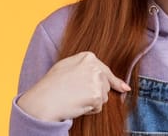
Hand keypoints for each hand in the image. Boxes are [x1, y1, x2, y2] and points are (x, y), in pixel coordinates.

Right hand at [16, 51, 130, 121]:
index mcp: (87, 57)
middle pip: (105, 85)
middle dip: (95, 93)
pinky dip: (89, 109)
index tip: (124, 88)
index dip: (113, 81)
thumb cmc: (52, 86)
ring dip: (92, 102)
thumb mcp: (67, 68)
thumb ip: (86, 68)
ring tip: (74, 98)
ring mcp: (96, 80)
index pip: (105, 71)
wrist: (43, 100)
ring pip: (103, 97)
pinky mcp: (96, 95)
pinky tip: (77, 104)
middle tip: (76, 94)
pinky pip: (98, 107)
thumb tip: (116, 82)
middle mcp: (94, 66)